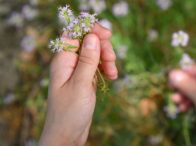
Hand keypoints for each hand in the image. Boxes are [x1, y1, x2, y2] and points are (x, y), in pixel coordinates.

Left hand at [39, 24, 116, 145]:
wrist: (67, 135)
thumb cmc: (69, 112)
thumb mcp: (80, 84)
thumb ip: (87, 60)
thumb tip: (92, 37)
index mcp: (63, 60)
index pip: (74, 33)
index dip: (90, 30)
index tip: (107, 35)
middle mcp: (69, 63)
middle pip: (88, 42)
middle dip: (103, 47)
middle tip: (112, 60)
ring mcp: (78, 71)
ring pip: (95, 54)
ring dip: (107, 59)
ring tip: (113, 73)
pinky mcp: (85, 79)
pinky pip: (98, 66)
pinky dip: (106, 69)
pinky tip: (113, 77)